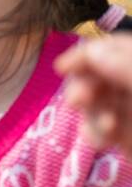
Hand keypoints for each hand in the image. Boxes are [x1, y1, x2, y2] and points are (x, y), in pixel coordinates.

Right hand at [58, 35, 131, 153]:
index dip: (88, 54)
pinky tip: (100, 139)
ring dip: (91, 111)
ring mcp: (131, 111)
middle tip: (78, 101)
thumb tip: (93, 51)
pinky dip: (96, 132)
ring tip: (104, 126)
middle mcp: (131, 84)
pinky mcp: (128, 139)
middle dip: (85, 85)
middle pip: (100, 73)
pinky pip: (103, 130)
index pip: (114, 47)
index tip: (62, 67)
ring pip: (97, 101)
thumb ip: (129, 69)